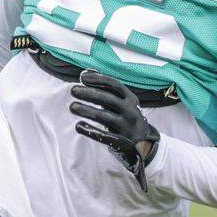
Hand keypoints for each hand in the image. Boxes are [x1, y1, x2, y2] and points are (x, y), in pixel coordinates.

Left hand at [69, 70, 159, 191]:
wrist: (143, 144)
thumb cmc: (126, 118)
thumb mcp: (120, 102)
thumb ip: (104, 87)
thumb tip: (86, 72)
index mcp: (131, 99)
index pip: (115, 85)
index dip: (98, 79)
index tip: (82, 77)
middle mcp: (131, 112)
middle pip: (109, 99)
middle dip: (90, 93)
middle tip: (73, 90)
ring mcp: (128, 127)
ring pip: (105, 117)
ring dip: (87, 110)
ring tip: (72, 106)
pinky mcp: (122, 142)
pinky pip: (104, 136)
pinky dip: (90, 130)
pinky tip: (78, 126)